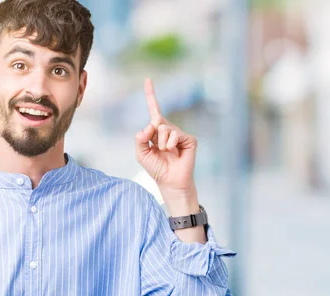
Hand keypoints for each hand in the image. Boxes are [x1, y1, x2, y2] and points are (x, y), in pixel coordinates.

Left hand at [135, 78, 197, 192]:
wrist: (170, 181)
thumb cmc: (156, 168)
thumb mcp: (141, 153)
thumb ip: (140, 138)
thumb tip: (150, 125)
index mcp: (157, 131)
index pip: (154, 109)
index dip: (151, 95)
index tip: (148, 79)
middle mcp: (169, 129)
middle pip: (156, 120)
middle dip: (152, 135)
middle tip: (158, 149)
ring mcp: (180, 133)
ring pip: (164, 128)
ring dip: (161, 143)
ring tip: (166, 152)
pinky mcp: (189, 139)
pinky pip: (175, 134)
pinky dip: (170, 144)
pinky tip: (174, 152)